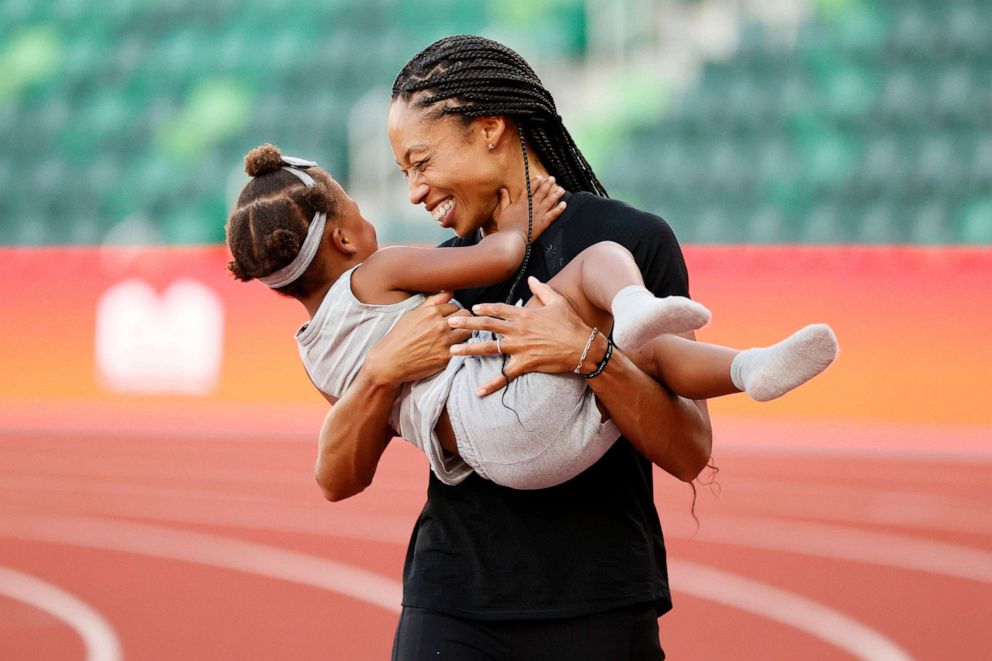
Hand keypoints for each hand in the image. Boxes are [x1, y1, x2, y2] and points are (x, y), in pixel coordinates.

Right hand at [365, 292, 472, 385]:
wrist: (389, 362)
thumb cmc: (399, 337)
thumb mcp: (412, 314)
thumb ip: (433, 301)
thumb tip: (450, 290)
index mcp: (431, 312)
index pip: (455, 306)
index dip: (452, 313)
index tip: (448, 319)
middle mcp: (440, 325)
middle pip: (466, 316)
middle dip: (463, 321)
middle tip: (456, 327)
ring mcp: (445, 341)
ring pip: (469, 331)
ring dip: (464, 333)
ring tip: (456, 338)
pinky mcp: (447, 357)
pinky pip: (463, 348)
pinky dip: (461, 348)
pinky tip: (454, 349)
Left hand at [446, 277, 593, 395]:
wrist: (583, 347)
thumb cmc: (571, 324)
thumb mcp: (557, 302)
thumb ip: (542, 290)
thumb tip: (532, 279)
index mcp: (524, 314)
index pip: (498, 309)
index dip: (484, 308)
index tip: (471, 308)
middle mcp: (518, 330)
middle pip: (487, 326)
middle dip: (466, 324)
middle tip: (449, 324)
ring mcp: (519, 347)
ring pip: (489, 348)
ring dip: (469, 350)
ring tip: (452, 352)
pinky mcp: (525, 364)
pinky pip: (504, 376)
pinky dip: (492, 384)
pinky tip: (478, 391)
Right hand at [492, 176, 565, 243]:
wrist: (513, 237)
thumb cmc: (506, 226)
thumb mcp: (503, 211)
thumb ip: (504, 199)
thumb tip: (502, 189)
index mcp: (522, 202)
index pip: (530, 189)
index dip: (535, 182)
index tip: (540, 177)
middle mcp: (532, 205)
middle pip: (542, 192)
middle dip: (548, 184)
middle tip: (553, 179)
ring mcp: (539, 213)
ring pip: (550, 200)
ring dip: (556, 194)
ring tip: (561, 189)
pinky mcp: (544, 222)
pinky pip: (554, 213)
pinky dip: (559, 209)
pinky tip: (564, 204)